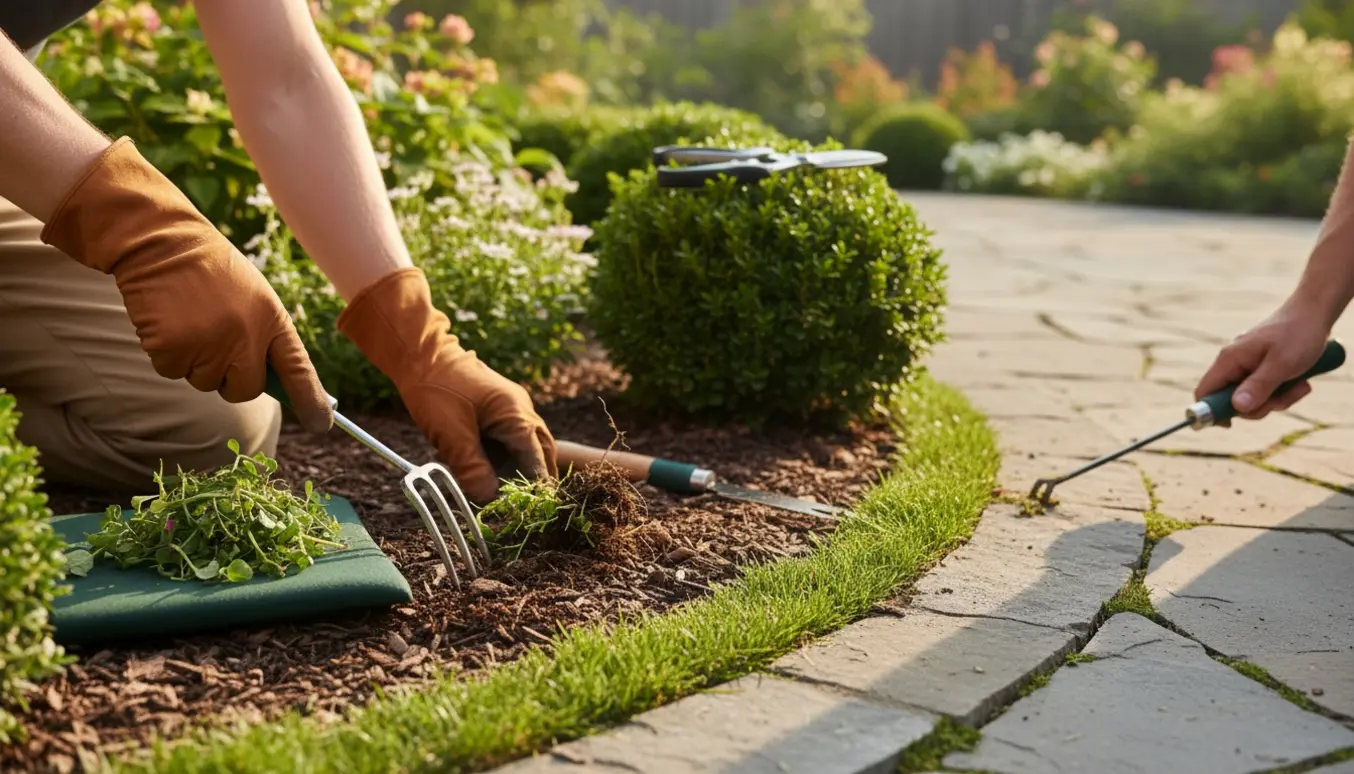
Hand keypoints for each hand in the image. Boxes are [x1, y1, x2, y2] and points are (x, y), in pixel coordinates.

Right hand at [39, 137, 332, 432]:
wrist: (163, 243)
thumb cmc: (211, 272)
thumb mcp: (253, 298)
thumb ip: (264, 339)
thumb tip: (269, 384)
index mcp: (272, 320)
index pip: (298, 369)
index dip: (311, 400)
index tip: (322, 424)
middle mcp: (245, 337)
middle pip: (245, 390)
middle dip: (231, 378)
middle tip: (216, 338)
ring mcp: (209, 346)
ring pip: (204, 382)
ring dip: (195, 361)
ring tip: (190, 318)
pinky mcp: (172, 350)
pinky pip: (173, 372)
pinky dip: (167, 353)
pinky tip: (169, 320)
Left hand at [337, 267, 557, 501]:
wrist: (419, 354)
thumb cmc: (436, 390)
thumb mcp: (451, 434)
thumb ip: (472, 468)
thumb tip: (489, 499)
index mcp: (516, 415)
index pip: (536, 460)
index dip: (533, 488)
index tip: (527, 511)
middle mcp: (520, 411)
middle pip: (537, 455)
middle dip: (526, 480)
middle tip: (512, 504)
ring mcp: (509, 409)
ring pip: (519, 449)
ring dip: (503, 469)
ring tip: (477, 483)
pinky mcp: (495, 410)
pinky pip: (503, 440)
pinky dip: (490, 456)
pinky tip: (464, 463)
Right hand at [1194, 299, 1331, 422]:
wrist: (1315, 313)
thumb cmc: (1298, 334)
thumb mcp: (1281, 364)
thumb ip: (1258, 386)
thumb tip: (1237, 409)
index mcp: (1229, 359)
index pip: (1205, 391)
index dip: (1211, 411)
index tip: (1231, 424)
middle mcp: (1233, 362)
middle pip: (1231, 400)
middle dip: (1259, 406)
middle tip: (1283, 398)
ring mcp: (1246, 365)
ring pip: (1252, 397)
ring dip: (1277, 399)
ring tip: (1300, 385)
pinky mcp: (1260, 367)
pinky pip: (1264, 389)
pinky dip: (1281, 391)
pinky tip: (1299, 382)